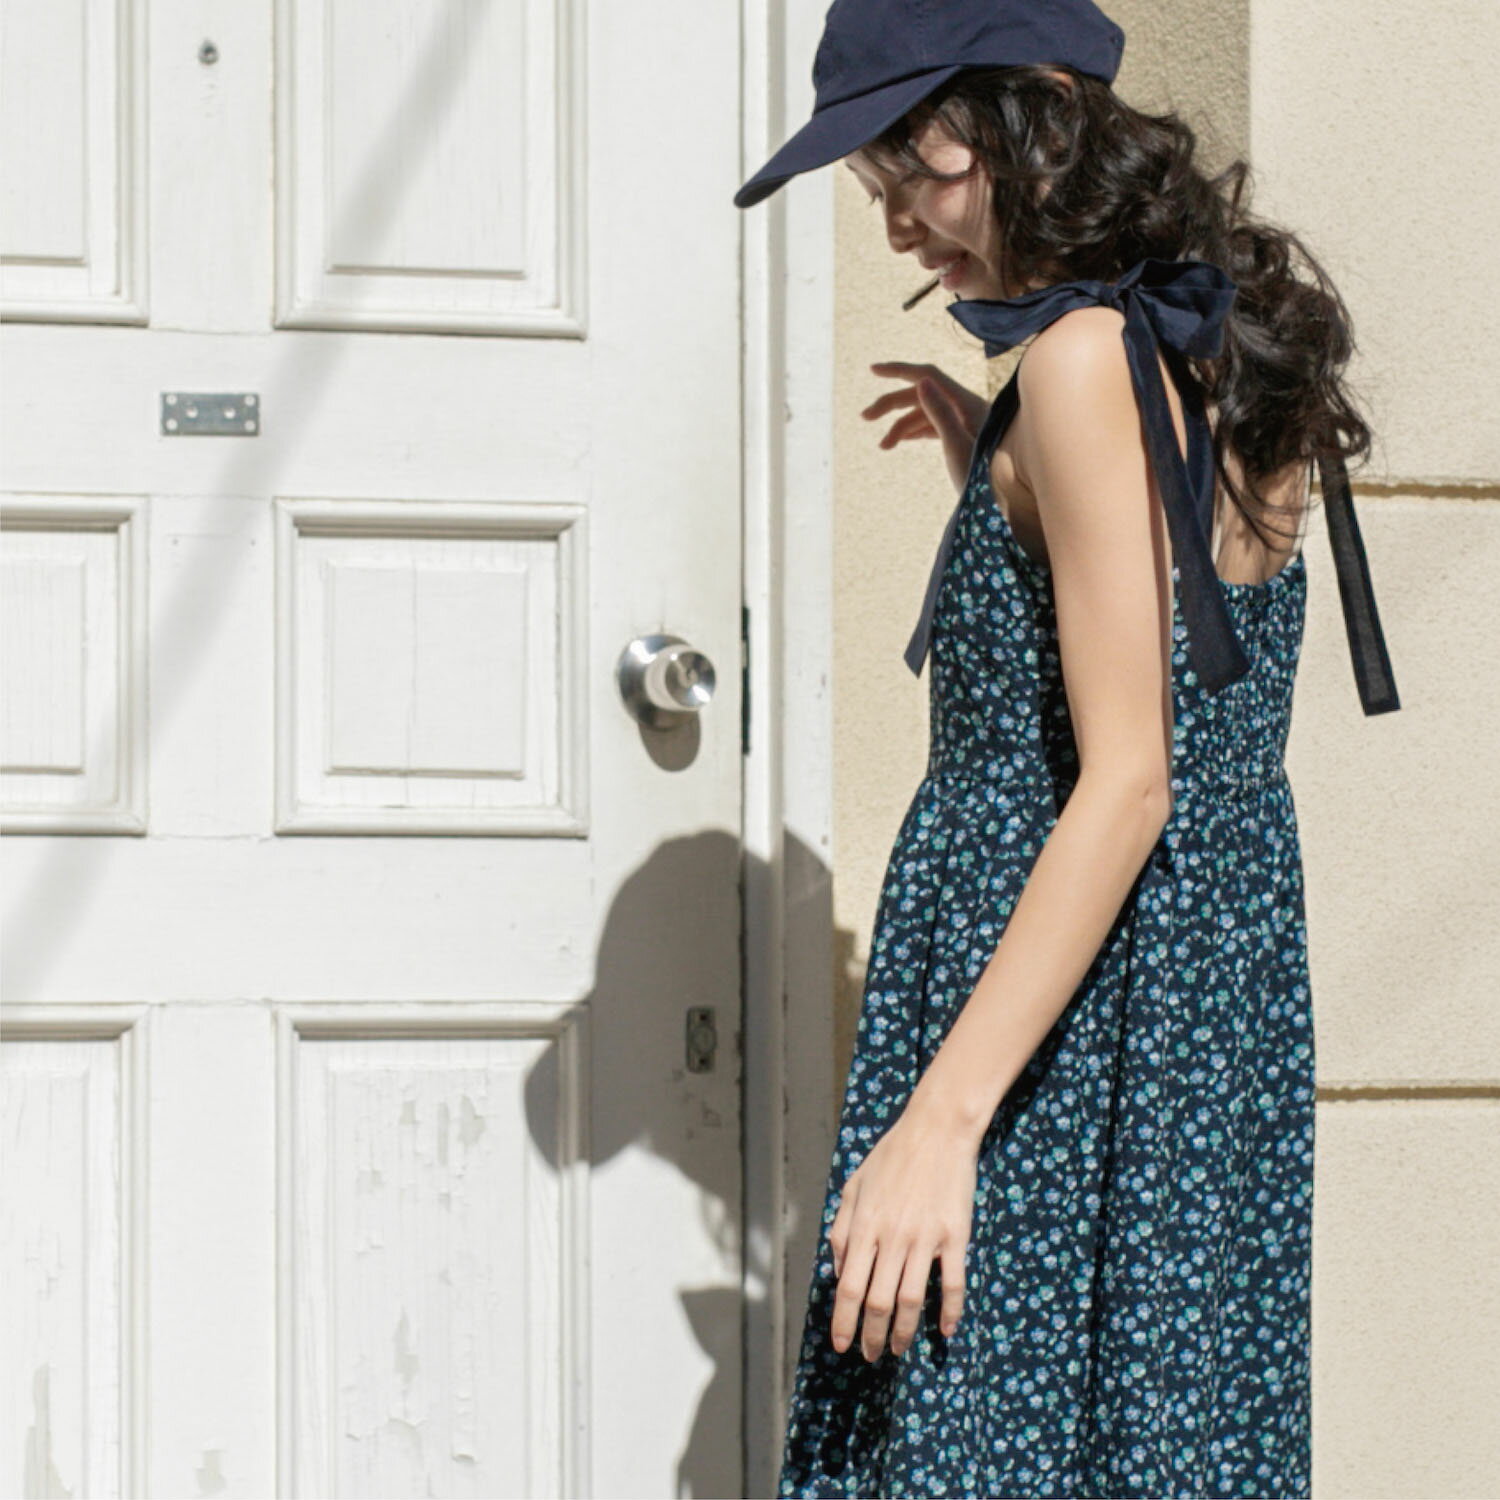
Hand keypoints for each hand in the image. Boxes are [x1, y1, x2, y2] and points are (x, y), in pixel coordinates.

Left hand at [827, 1098, 977, 1360]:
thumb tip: (839, 1270)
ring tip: (898, 1350)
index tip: (841, 1344)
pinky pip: (953, 1283)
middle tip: (870, 1355)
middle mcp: (893, 1237)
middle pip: (879, 1301)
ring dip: (904, 1332)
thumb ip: (842, 1228)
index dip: (843, 1320)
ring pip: (912, 1299)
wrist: (937, 1130)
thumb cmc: (892, 1156)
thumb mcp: (854, 1186)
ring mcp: (926, 1238)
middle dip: (872, 1336)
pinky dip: (949, 1311)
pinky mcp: (955, 1236)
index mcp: (865, 1225)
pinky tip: (945, 1331)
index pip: (849, 1286)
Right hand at [863, 362, 991, 496]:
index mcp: (968, 403)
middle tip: (864, 417)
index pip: (929, 376)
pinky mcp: (962, 438)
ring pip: (924, 415)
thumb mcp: (957, 445)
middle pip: (922, 396)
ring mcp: (964, 424)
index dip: (899, 371)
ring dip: (901, 426)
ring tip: (883, 446)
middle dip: (892, 405)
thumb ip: (940, 412)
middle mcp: (966, 409)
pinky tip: (897, 440)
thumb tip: (920, 381)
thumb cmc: (985, 480)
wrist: (1007, 506)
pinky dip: (914, 432)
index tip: (872, 371)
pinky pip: (933, 427)